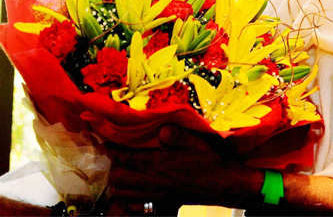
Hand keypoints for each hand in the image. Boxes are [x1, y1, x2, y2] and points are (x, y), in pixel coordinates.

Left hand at [105, 125, 262, 212]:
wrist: (226, 184)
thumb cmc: (213, 161)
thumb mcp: (199, 142)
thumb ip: (179, 136)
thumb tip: (161, 131)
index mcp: (161, 164)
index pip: (127, 157)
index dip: (114, 148)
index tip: (106, 139)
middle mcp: (155, 181)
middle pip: (119, 177)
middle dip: (113, 164)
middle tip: (113, 152)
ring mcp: (158, 194)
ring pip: (124, 192)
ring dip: (118, 180)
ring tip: (120, 168)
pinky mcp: (163, 202)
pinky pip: (136, 202)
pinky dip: (128, 195)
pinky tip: (132, 186)